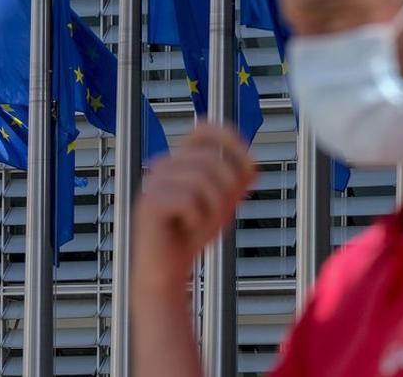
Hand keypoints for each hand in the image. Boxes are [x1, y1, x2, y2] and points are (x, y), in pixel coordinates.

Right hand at [132, 124, 256, 297]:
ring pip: (202, 180)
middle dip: (226, 189)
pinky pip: (189, 201)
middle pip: (211, 159)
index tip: (249, 160)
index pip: (202, 131)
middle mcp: (163, 166)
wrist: (166, 270)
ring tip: (198, 221)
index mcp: (178, 161)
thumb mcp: (221, 205)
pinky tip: (185, 227)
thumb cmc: (188, 236)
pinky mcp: (148, 203)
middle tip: (216, 212)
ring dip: (212, 208)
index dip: (228, 138)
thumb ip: (235, 184)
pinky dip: (197, 220)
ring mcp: (153, 183)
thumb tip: (253, 166)